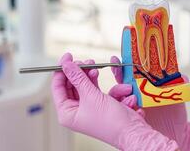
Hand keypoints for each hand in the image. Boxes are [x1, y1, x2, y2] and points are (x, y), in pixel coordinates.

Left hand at [51, 53, 178, 150]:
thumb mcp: (91, 95)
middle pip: (71, 84)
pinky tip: (108, 83)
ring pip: (84, 85)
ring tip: (95, 67)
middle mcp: (75, 111)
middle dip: (79, 72)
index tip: (67, 57)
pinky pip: (96, 89)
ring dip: (91, 76)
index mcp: (67, 113)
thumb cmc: (110, 122)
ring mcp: (88, 107)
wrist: (132, 131)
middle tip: (84, 61)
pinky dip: (102, 84)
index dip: (61, 71)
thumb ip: (78, 77)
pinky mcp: (100, 103)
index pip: (57, 87)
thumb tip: (66, 64)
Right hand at [109, 56, 189, 150]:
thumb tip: (182, 76)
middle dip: (117, 80)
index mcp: (144, 88)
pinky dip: (128, 111)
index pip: (130, 75)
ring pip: (118, 100)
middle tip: (124, 83)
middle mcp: (136, 97)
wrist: (176, 133)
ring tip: (133, 100)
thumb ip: (180, 86)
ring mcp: (132, 108)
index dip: (122, 67)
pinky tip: (138, 112)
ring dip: (121, 97)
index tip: (117, 60)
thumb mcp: (178, 98)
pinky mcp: (132, 119)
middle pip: (119, 86)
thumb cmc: (175, 114)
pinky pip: (124, 114)